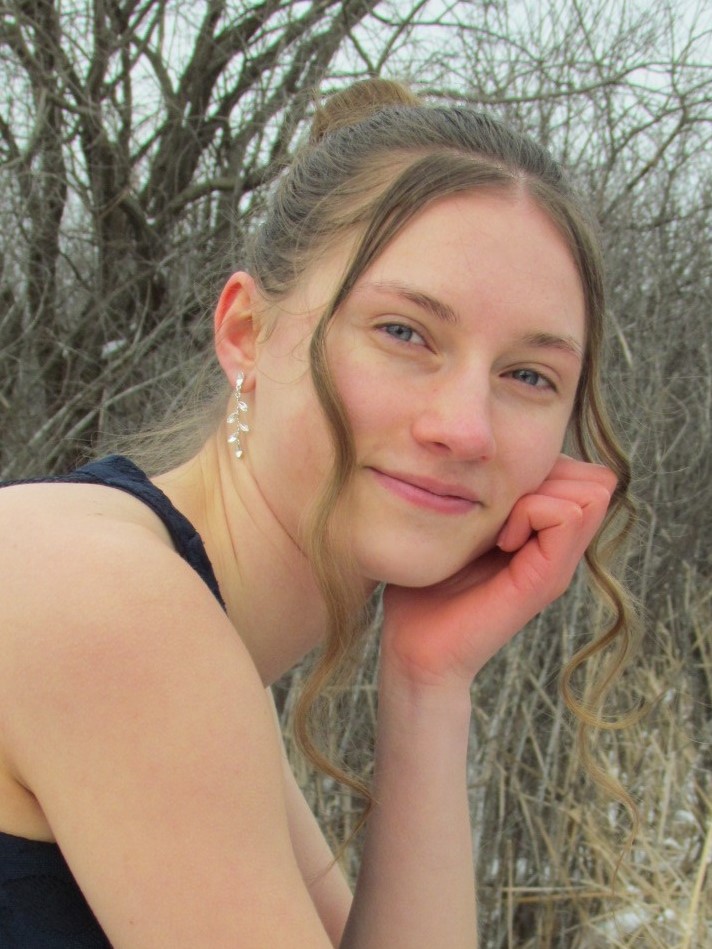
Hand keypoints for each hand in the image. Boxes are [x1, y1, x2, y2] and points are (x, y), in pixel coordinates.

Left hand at [381, 455, 616, 688]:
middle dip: (550, 474)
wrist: (414, 648)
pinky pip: (566, 515)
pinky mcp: (545, 580)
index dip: (544, 465)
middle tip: (504, 506)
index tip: (498, 493)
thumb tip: (487, 455)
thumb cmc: (425, 586)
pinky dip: (532, 511)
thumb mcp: (459, 527)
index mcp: (542, 537)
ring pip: (590, 491)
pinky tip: (500, 538)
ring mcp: (557, 566)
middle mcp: (559, 550)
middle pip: (595, 479)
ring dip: (541, 491)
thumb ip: (484, 496)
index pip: (581, 471)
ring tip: (501, 525)